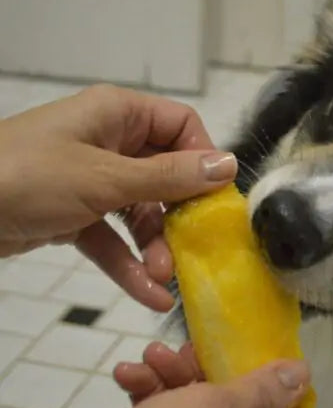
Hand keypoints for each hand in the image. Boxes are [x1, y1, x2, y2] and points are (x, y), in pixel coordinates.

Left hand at [0, 84, 237, 310]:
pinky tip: (147, 293)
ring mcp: (91, 179)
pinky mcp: (73, 213)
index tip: (215, 197)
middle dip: (179, 216)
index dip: (203, 159)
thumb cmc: (28, 177)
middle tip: (197, 247)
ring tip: (166, 280)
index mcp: (119, 115)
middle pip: (166, 174)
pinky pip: (112, 235)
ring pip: (140, 211)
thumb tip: (229, 165)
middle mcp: (109, 141)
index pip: (181, 127)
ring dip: (155, 246)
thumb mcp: (106, 178)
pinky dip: (127, 262)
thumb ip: (170, 176)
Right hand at [115, 342, 309, 407]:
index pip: (271, 406)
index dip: (262, 377)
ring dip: (164, 368)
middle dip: (195, 364)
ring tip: (150, 357)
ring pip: (185, 394)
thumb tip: (302, 374)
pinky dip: (142, 384)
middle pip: (222, 394)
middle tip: (178, 350)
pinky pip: (156, 404)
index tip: (249, 348)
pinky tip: (126, 373)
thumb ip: (261, 391)